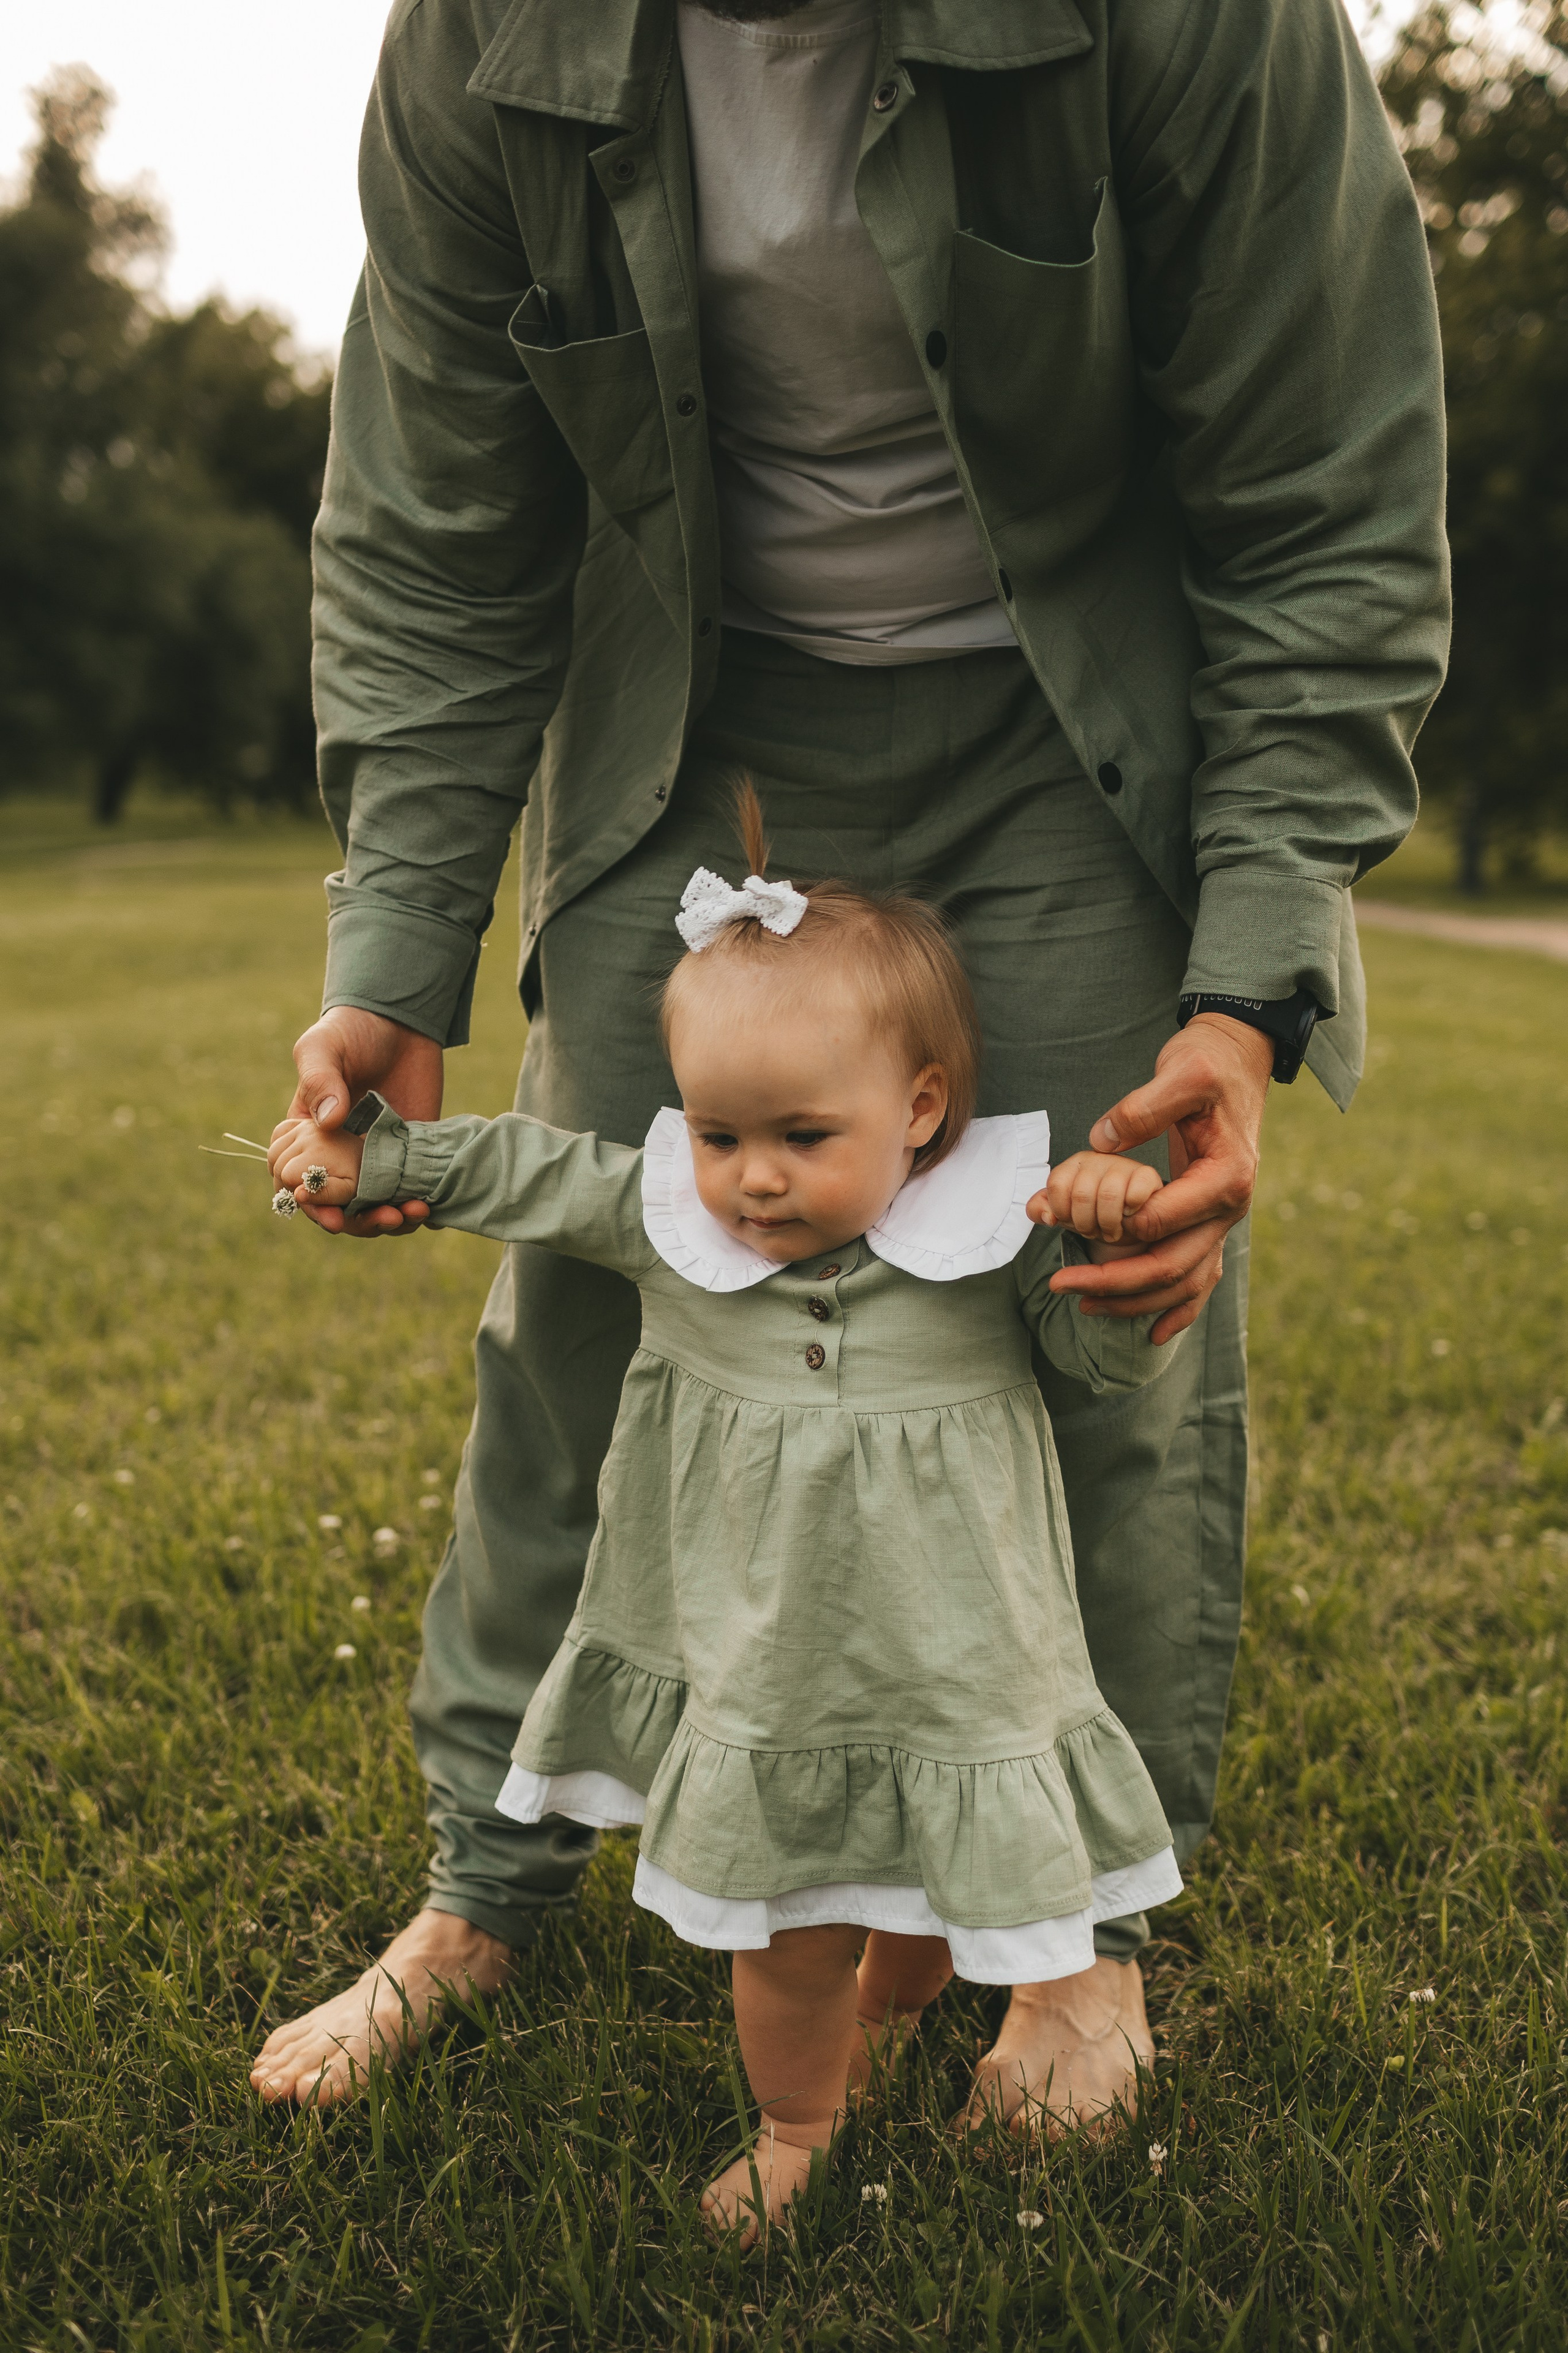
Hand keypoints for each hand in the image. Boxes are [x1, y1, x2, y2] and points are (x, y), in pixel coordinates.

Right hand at [283, 1006, 442, 1237]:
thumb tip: (329, 1120)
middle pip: (342, 1208)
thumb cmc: (350, 1031)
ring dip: (392, 1219)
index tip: (332, 1216)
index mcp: (307, 1140)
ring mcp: (377, 1160)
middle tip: (385, 1218)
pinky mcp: (411, 1156)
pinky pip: (411, 1192)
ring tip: (415, 1211)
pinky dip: (419, 1206)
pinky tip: (432, 1206)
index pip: (300, 1187)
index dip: (313, 1207)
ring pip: (377, 1207)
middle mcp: (340, 1157)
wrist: (401, 1021)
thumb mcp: (324, 1047)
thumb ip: (320, 1079)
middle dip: (360, 1221)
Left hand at [1030, 1151, 1164, 1257]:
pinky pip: (1135, 1193)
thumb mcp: (1062, 1213)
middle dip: (1086, 1224)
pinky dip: (1131, 1212)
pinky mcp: (1147, 1175)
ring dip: (1108, 1224)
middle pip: (1082, 1194)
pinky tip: (1129, 1216)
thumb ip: (1041, 1210)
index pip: (1057, 1186)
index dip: (1062, 1212)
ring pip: (1108, 1196)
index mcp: (1073, 1165)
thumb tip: (1047, 1216)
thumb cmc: (1092, 1214)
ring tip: (1111, 1231)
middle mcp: (1096, 1159)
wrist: (1126, 1221)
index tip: (1071, 1221)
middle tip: (1094, 1231)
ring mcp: (1123, 1165)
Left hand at [1047, 1014, 1272, 1344]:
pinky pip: (1200, 1278)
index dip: (1112, 1230)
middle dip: (1114, 1283)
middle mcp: (1230, 1209)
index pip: (1161, 1221)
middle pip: (1171, 1266)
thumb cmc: (1209, 1064)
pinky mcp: (1212, 1222)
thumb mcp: (1181, 1072)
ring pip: (1184, 1282)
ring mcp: (1223, 1221)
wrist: (1238, 1060)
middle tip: (1061, 1286)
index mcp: (1226, 1178)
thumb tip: (1101, 1141)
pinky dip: (1178, 1309)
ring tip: (1086, 1306)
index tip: (1064, 1227)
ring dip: (1136, 1302)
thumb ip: (1144, 1107)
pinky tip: (1153, 1333)